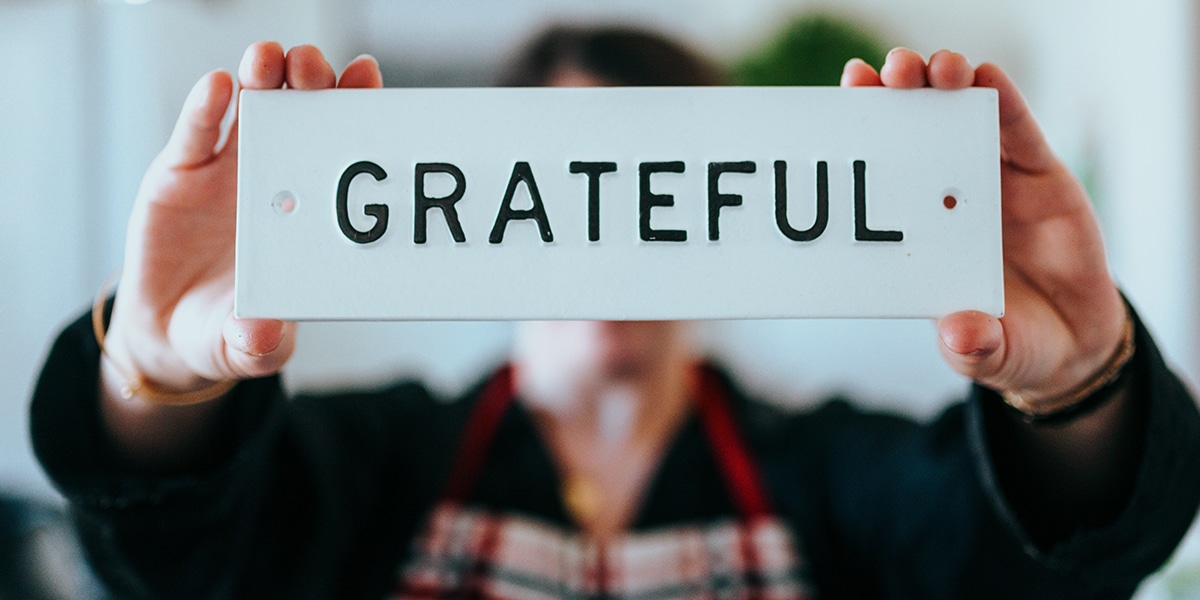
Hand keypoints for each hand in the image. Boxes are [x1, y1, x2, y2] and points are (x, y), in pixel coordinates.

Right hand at [104, 43, 383, 396]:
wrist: (170, 331)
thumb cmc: (231, 331)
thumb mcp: (249, 347)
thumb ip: (259, 343)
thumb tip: (262, 335)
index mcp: (309, 212)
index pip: (340, 150)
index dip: (356, 111)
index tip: (369, 79)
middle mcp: (277, 179)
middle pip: (302, 115)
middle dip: (312, 84)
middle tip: (316, 69)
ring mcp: (229, 171)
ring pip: (252, 109)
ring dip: (264, 78)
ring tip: (269, 60)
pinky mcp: (180, 172)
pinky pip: (196, 132)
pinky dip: (206, 107)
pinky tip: (218, 85)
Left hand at [842, 49, 1126, 405]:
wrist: (1073, 341)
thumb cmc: (1010, 342)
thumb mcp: (990, 352)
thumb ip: (974, 346)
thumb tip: (961, 335)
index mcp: (918, 234)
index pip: (880, 177)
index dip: (859, 139)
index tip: (839, 106)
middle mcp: (947, 198)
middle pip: (911, 131)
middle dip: (893, 95)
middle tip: (880, 75)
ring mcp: (992, 181)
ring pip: (960, 118)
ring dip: (941, 85)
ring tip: (928, 69)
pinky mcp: (1039, 174)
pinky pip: (1018, 129)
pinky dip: (1001, 98)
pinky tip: (984, 76)